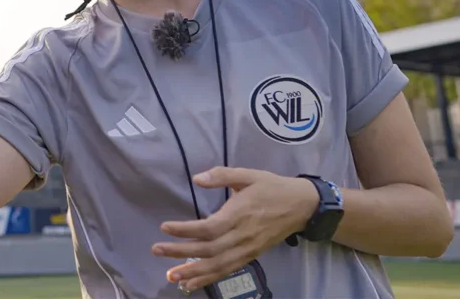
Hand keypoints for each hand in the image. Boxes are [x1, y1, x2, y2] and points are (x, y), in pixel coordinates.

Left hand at [151, 168, 318, 293]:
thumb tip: (197, 178)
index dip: (186, 230)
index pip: (209, 228)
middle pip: (209, 249)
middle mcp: (242, 236)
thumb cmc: (272, 188)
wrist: (302, 206)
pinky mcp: (251, 256)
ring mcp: (247, 249)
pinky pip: (228, 271)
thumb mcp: (249, 174)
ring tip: (171, 276)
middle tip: (157, 250)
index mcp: (240, 214)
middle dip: (181, 252)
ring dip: (193, 272)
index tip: (164, 227)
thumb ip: (222, 175)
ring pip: (217, 265)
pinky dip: (209, 279)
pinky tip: (191, 284)